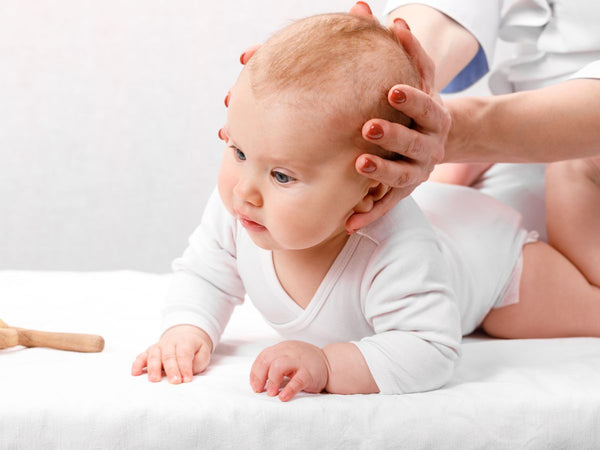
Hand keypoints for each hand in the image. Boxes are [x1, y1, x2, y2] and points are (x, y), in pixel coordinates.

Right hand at [131, 324, 212, 383]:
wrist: (185, 334)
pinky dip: (137, 364)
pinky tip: (135, 373)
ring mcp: (158, 346)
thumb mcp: (203, 352)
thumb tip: (188, 372)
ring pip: (154, 355)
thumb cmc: (194, 348)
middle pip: (169, 355)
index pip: (184, 354)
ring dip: (154, 368)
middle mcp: (170, 342)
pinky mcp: (150, 351)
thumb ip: (197, 361)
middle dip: (171, 370)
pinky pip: (142, 356)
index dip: (185, 367)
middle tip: (175, 382)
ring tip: (154, 380)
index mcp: (185, 341)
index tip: (187, 380)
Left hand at [249, 340, 329, 401]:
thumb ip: (275, 363)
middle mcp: (289, 352)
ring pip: (278, 366)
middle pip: (267, 360)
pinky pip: (296, 381)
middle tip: (259, 390)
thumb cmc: (306, 363)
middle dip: (259, 376)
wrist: (330, 363)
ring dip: (272, 381)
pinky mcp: (309, 373)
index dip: (255, 372)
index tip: (254, 385)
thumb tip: (258, 380)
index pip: (263, 357)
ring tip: (271, 393)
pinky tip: (283, 397)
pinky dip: (288, 390)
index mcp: (283, 348)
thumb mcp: (289, 357)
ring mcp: (299, 361)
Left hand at [346, 17, 450, 232]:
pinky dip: (370, 214)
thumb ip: (404, 49)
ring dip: (381, 172)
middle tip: (368, 129)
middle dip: (394, 136)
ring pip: (403, 176)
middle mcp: (430, 144)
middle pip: (415, 142)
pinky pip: (387, 205)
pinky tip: (348, 223)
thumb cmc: (417, 104)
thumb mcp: (417, 76)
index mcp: (434, 114)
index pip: (427, 102)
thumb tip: (377, 13)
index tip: (392, 91)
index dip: (413, 98)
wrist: (438, 138)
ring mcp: (418, 170)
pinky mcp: (405, 191)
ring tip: (358, 166)